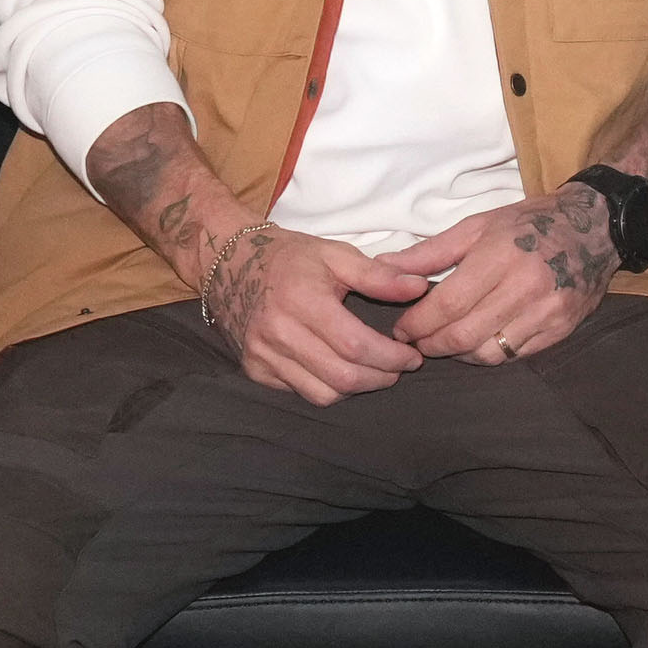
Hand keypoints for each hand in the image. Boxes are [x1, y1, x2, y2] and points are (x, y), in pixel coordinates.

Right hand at [201, 220, 431, 402]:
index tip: (412, 356)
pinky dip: (328, 388)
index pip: (356, 346)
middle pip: (343, 376)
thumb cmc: (289, 257)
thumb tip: (419, 288)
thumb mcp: (335, 254)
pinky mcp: (255, 369)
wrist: (229, 263)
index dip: (391, 357)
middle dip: (381, 378)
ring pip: (323, 393)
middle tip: (399, 368)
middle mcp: (278, 332)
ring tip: (375, 371)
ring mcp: (263, 354)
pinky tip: (341, 370)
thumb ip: (378, 275)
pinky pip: (301, 393)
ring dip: (357, 388)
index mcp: (302, 300)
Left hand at [394, 183, 619, 366]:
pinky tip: (476, 343)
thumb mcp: (478, 225)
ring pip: (488, 353)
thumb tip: (383, 268)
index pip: (448, 304)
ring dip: (457, 354)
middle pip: (464, 334)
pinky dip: (487, 354)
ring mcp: (547, 312)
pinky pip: (513, 355)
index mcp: (500, 255)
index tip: (401, 329)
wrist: (595, 228)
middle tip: (416, 342)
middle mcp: (526, 286)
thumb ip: (429, 252)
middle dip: (431, 344)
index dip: (417, 323)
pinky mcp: (561, 329)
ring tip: (444, 343)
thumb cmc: (529, 223)